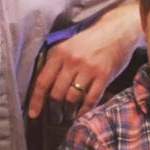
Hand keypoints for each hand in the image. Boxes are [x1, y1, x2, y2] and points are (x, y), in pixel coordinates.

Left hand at [27, 1, 141, 121]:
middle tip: (56, 117)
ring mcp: (88, 69)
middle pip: (56, 94)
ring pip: (72, 99)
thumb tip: (45, 89)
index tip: (33, 114)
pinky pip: (90, 100)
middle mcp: (72, 61)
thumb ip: (56, 63)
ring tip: (68, 116)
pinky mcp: (103, 76)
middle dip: (54, 110)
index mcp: (59, 53)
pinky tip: (81, 115)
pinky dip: (84, 111)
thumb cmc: (90, 41)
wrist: (117, 31)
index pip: (42, 82)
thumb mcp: (68, 46)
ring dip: (68, 112)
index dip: (36, 101)